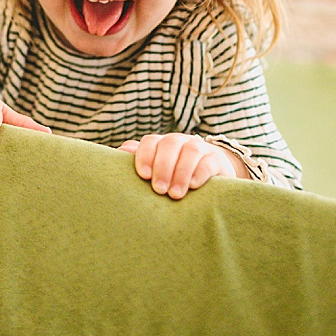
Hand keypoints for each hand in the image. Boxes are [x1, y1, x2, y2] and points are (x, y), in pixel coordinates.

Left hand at [119, 133, 246, 198]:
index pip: (150, 142)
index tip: (143, 176)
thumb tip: (118, 154)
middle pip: (169, 144)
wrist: (211, 172)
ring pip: (190, 151)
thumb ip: (138, 160)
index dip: (145, 156)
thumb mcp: (155, 169)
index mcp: (161, 143)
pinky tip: (194, 185)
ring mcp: (199, 148)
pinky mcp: (216, 160)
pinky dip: (200, 172)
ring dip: (181, 172)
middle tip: (159, 189)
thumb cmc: (173, 174)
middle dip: (162, 167)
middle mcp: (179, 142)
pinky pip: (208, 161)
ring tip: (175, 194)